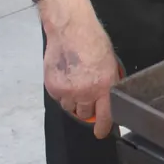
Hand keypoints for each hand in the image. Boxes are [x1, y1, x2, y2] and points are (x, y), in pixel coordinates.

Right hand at [39, 0, 120, 137]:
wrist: (71, 30)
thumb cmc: (93, 42)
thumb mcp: (110, 63)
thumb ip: (108, 82)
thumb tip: (108, 96)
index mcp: (104, 86)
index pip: (105, 115)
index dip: (103, 127)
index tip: (101, 133)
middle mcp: (86, 92)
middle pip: (84, 112)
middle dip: (87, 106)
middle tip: (86, 94)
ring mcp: (68, 91)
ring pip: (70, 107)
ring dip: (73, 100)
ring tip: (75, 82)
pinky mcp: (53, 87)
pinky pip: (58, 98)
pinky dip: (61, 92)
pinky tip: (65, 77)